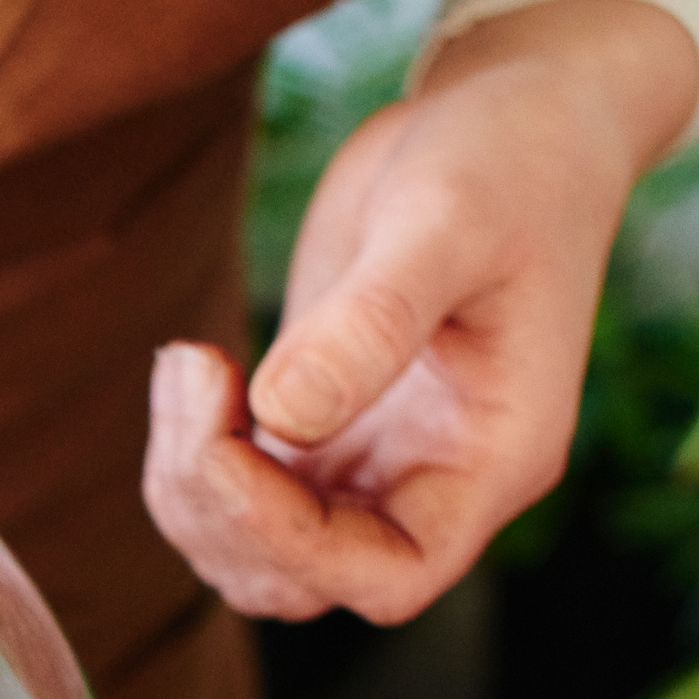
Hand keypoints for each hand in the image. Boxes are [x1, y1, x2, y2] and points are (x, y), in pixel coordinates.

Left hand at [142, 0, 698, 623]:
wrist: (513, 121)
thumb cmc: (511, 161)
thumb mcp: (449, 223)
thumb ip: (372, 322)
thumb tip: (279, 413)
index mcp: (495, 460)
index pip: (393, 575)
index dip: (296, 545)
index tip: (229, 450)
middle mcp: (434, 482)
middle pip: (301, 576)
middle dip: (221, 503)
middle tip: (190, 372)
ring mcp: (374, 463)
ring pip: (254, 551)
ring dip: (191, 485)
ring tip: (186, 362)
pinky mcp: (321, 430)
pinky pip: (237, 497)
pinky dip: (192, 454)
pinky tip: (189, 369)